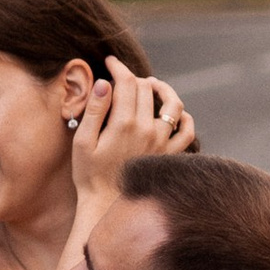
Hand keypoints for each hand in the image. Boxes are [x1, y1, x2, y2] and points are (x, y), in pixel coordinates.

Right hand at [68, 61, 198, 210]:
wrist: (107, 207)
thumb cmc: (89, 175)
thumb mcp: (82, 142)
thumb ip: (94, 111)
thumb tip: (105, 83)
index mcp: (123, 124)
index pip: (126, 82)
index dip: (118, 67)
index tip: (109, 62)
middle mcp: (148, 130)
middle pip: (147, 88)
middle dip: (134, 76)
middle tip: (122, 78)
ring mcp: (162, 143)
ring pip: (173, 104)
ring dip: (162, 89)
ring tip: (151, 85)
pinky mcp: (170, 155)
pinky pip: (187, 131)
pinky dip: (184, 118)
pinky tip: (174, 113)